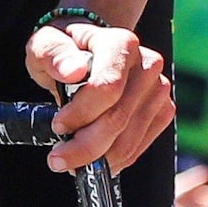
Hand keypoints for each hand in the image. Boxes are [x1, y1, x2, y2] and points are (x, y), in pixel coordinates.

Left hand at [26, 19, 172, 175]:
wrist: (83, 51)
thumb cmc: (62, 50)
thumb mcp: (45, 45)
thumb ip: (53, 55)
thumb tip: (73, 71)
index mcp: (120, 44)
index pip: (107, 88)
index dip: (81, 113)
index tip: (57, 126)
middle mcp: (147, 64)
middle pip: (119, 117)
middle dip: (86, 145)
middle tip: (57, 160)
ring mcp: (159, 89)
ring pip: (130, 137)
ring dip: (99, 158)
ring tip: (71, 162)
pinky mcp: (163, 110)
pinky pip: (141, 144)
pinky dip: (116, 158)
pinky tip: (94, 160)